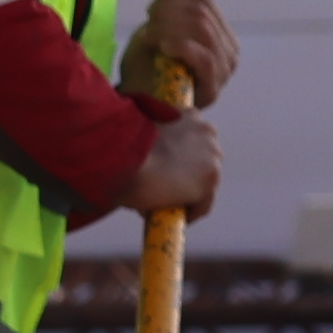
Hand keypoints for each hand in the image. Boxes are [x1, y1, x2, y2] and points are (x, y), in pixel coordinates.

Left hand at [122, 0, 238, 115]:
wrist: (134, 105)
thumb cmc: (147, 67)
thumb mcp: (159, 27)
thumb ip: (176, 3)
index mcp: (220, 34)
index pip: (204, 1)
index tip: (151, 10)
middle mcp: (229, 52)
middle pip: (202, 14)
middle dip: (168, 14)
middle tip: (148, 26)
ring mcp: (223, 72)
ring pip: (202, 31)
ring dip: (169, 29)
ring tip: (149, 38)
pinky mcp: (212, 90)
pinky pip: (204, 58)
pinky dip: (181, 46)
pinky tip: (162, 47)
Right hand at [122, 111, 229, 229]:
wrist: (123, 156)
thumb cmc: (120, 144)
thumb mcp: (140, 131)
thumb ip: (152, 139)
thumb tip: (147, 159)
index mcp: (189, 114)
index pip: (195, 139)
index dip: (182, 158)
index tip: (167, 170)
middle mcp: (206, 131)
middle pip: (205, 160)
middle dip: (190, 174)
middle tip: (168, 190)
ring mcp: (211, 156)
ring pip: (206, 183)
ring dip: (190, 194)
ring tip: (170, 207)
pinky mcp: (209, 180)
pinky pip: (204, 204)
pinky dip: (191, 213)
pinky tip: (175, 218)